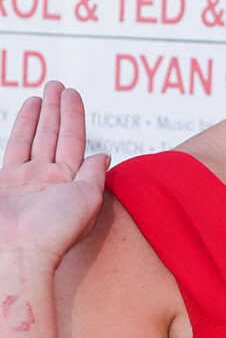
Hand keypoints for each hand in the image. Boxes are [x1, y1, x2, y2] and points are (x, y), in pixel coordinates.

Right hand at [1, 81, 108, 271]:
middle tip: (58, 85)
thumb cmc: (55, 231)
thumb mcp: (87, 200)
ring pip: (35, 138)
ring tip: (44, 92)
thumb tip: (104, 155)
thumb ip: (94, 174)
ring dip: (40, 114)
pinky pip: (15, 147)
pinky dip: (22, 128)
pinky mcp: (6, 182)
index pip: (74, 140)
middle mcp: (49, 178)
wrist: (17, 252)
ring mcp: (25, 180)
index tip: (72, 94)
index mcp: (72, 182)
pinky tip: (28, 110)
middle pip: (55, 135)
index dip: (74, 116)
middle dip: (57, 109)